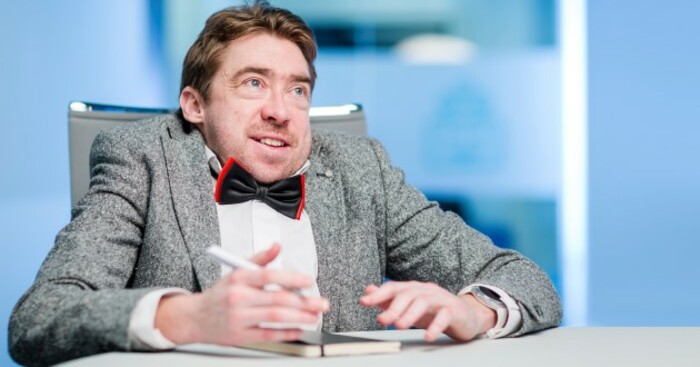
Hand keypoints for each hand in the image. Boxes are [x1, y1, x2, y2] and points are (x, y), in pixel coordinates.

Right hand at [155, 244, 328, 344]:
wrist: (194, 317)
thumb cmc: (220, 294)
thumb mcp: (236, 271)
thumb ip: (260, 259)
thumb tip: (277, 246)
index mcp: (239, 278)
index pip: (269, 276)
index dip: (292, 278)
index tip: (309, 281)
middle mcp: (239, 298)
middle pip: (277, 298)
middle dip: (304, 301)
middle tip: (320, 302)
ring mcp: (239, 318)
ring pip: (275, 317)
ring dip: (299, 317)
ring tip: (314, 316)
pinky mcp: (240, 335)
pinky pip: (267, 334)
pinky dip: (286, 332)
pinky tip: (298, 329)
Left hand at [359, 281, 495, 341]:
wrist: (468, 315)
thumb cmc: (435, 310)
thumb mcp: (410, 305)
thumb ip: (389, 299)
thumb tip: (368, 291)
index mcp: (414, 288)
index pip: (394, 287)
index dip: (378, 294)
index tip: (363, 302)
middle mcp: (427, 291)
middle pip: (408, 294)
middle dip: (393, 307)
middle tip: (381, 321)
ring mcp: (441, 299)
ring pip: (424, 302)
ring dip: (410, 314)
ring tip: (399, 326)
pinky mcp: (454, 311)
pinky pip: (445, 316)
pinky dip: (435, 326)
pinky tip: (427, 336)